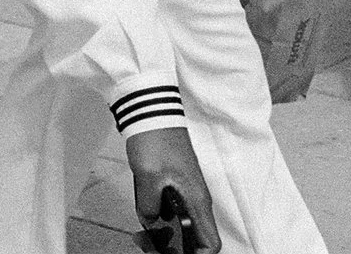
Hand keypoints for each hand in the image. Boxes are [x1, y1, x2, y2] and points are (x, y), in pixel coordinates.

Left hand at [126, 128, 221, 250]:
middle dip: (172, 248)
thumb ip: (149, 207)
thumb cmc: (155, 138)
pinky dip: (158, 218)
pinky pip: (170, 211)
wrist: (150, 110)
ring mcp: (185, 191)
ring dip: (163, 234)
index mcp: (197, 200)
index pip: (209, 243)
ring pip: (179, 225)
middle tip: (149, 246)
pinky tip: (143, 216)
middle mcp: (196, 199)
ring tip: (141, 235)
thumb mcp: (148, 178)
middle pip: (193, 238)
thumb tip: (150, 221)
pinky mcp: (174, 184)